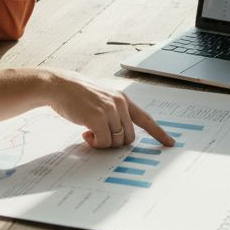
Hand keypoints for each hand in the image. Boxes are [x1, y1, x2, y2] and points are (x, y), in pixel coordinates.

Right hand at [42, 68, 174, 148]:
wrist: (58, 86)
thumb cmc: (77, 95)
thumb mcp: (102, 99)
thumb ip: (114, 113)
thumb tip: (118, 136)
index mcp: (123, 99)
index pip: (146, 119)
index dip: (159, 132)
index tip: (170, 143)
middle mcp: (120, 104)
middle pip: (129, 137)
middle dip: (114, 142)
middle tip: (97, 136)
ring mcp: (110, 111)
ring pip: (116, 142)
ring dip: (102, 143)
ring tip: (89, 132)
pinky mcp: (98, 119)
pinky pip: (104, 142)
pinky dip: (95, 143)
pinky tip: (85, 134)